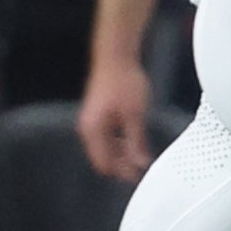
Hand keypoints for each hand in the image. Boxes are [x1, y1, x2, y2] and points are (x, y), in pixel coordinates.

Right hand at [76, 57, 154, 181]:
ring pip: (104, 148)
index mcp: (93, 131)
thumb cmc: (125, 81)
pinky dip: (117, 143)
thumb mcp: (134, 114)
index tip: (141, 175)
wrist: (116, 55)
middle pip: (102, 158)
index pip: (105, 163)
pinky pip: (105, 137)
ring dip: (120, 154)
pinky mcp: (97, 115)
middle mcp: (87, 129)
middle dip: (121, 165)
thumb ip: (136, 141)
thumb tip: (140, 163)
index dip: (122, 172)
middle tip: (142, 166)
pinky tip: (132, 140)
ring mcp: (91, 122)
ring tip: (140, 154)